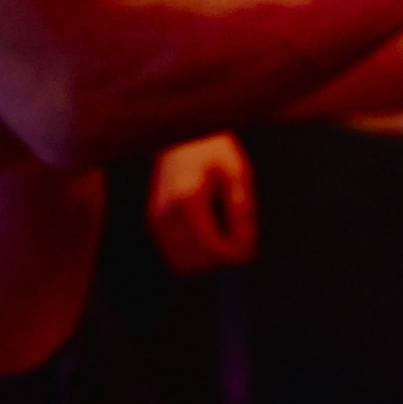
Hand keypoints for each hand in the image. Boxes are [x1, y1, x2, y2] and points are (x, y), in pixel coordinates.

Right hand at [147, 132, 257, 274]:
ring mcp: (156, 221)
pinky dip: (193, 256)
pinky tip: (210, 239)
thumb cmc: (213, 151)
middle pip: (194, 263)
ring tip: (226, 243)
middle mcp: (166, 214)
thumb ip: (241, 209)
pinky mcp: (153, 223)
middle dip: (219, 263)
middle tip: (240, 249)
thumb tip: (246, 244)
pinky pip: (173, 256)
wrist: (181, 138)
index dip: (232, 257)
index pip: (210, 247)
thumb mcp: (236, 172)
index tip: (249, 253)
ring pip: (181, 265)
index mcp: (188, 200)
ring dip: (205, 263)